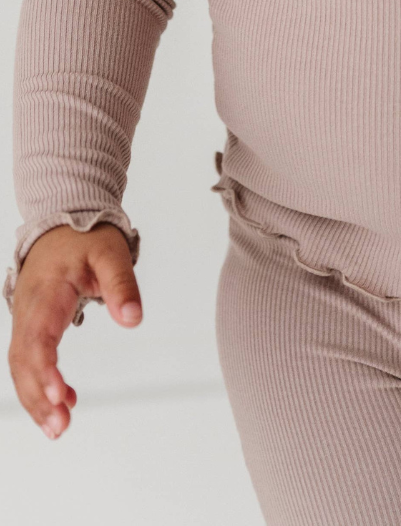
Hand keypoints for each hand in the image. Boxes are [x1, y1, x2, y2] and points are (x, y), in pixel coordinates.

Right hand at [7, 223, 141, 437]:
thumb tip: (133, 319)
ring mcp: (25, 319)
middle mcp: (28, 310)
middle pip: (22, 361)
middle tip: (60, 426)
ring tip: (59, 426)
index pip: (37, 338)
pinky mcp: (31, 325)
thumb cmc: (86, 236)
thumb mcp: (111, 253)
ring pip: (21, 366)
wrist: (63, 220)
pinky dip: (40, 384)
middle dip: (37, 397)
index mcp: (46, 294)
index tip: (58, 394)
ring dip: (36, 398)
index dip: (44, 370)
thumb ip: (122, 285)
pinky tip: (63, 399)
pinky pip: (28, 360)